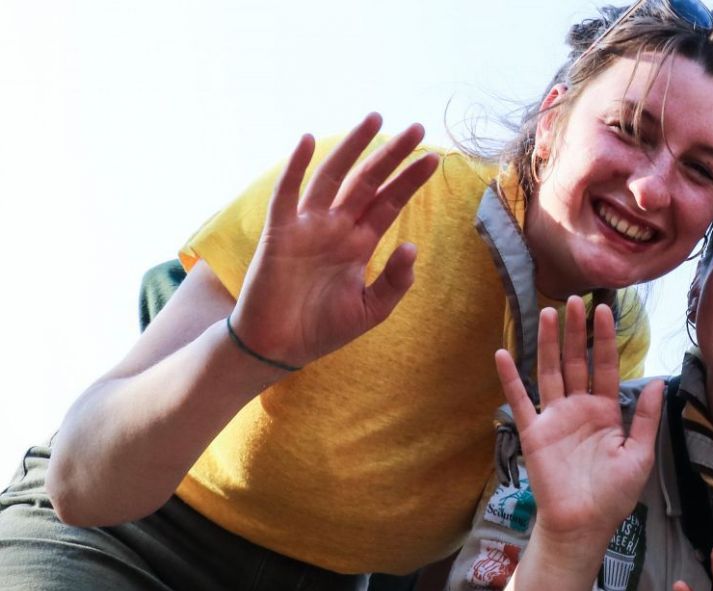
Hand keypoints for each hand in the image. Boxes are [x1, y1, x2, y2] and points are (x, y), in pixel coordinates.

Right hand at [229, 113, 441, 367]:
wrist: (279, 348)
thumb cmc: (322, 329)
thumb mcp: (371, 310)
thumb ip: (395, 281)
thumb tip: (412, 245)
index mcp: (359, 243)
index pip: (389, 203)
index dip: (410, 180)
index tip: (434, 158)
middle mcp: (336, 227)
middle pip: (367, 181)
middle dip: (391, 155)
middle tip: (417, 128)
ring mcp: (307, 226)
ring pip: (332, 177)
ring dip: (352, 148)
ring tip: (375, 120)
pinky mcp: (279, 233)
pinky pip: (286, 194)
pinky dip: (295, 167)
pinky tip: (307, 141)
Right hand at [497, 296, 664, 552]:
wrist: (583, 525)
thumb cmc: (613, 495)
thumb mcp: (639, 455)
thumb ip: (645, 418)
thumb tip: (659, 381)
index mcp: (606, 412)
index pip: (606, 367)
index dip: (605, 339)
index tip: (605, 309)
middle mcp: (579, 409)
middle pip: (577, 361)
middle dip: (578, 331)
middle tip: (577, 299)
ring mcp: (554, 418)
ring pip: (551, 371)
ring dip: (549, 343)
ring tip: (549, 312)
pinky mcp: (533, 432)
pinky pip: (520, 400)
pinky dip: (510, 377)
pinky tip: (504, 352)